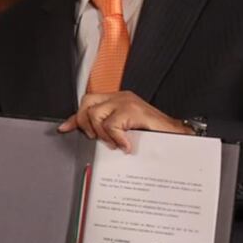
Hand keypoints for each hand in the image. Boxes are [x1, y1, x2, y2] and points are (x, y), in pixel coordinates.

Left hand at [58, 91, 188, 151]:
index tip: (65, 128)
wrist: (177, 137)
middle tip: (98, 138)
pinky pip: (111, 125)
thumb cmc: (154, 136)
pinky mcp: (133, 110)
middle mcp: (121, 97)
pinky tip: (126, 145)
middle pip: (87, 103)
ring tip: (116, 142)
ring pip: (95, 114)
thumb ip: (106, 129)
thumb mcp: (124, 131)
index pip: (88, 103)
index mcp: (118, 99)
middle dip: (86, 124)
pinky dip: (115, 139)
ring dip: (102, 134)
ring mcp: (127, 102)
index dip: (75, 117)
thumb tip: (84, 133)